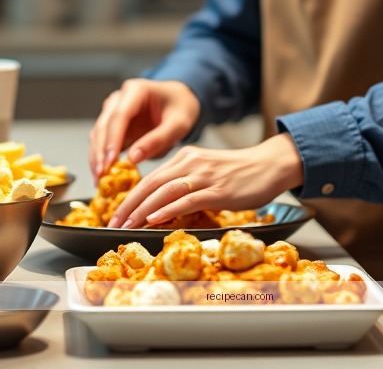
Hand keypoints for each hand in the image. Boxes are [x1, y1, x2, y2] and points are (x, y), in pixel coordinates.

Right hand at [87, 79, 200, 179]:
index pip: (119, 116)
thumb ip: (157, 140)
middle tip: (101, 177)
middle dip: (100, 153)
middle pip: (104, 126)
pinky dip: (101, 158)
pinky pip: (102, 142)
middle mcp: (119, 98)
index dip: (112, 140)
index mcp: (136, 90)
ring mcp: (113, 110)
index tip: (109, 163)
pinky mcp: (112, 124)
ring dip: (97, 157)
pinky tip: (102, 176)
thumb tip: (132, 159)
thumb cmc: (180, 109)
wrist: (179, 100)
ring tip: (100, 181)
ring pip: (98, 134)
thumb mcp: (178, 124)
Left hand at [107, 133, 304, 227]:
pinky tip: (154, 218)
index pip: (150, 177)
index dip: (130, 197)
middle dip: (129, 205)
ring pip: (164, 191)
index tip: (116, 215)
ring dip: (142, 210)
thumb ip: (185, 185)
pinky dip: (168, 209)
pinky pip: (187, 199)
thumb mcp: (206, 172)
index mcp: (185, 156)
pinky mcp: (218, 189)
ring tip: (126, 225)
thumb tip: (161, 209)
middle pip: (151, 183)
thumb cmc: (239, 173)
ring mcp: (204, 175)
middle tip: (113, 223)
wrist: (269, 164)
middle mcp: (191, 162)